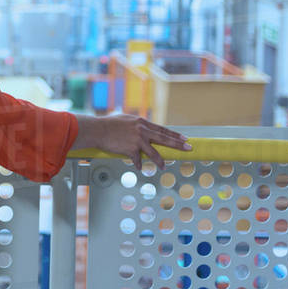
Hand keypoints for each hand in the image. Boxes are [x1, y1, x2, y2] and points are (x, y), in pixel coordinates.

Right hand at [74, 113, 191, 168]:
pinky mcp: (131, 149)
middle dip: (178, 144)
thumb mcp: (126, 120)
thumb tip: (143, 129)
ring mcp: (137, 140)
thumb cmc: (109, 124)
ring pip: (154, 153)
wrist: (98, 130)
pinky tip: (139, 168)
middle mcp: (142, 130)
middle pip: (164, 139)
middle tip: (189, 148)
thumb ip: (136, 125)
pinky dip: (138, 164)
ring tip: (164, 166)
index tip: (184, 138)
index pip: (162, 129)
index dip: (174, 134)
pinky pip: (138, 160)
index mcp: (142, 123)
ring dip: (160, 161)